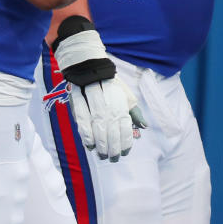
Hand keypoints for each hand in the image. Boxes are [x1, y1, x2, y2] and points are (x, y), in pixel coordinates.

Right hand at [53, 16, 147, 160]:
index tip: (125, 152)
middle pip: (111, 131)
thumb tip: (143, 126)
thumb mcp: (125, 95)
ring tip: (103, 156)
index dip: (125, 141)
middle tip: (113, 159)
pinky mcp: (78, 103)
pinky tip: (90, 146)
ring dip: (101, 146)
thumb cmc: (110, 83)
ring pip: (98, 129)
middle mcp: (108, 104)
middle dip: (113, 148)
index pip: (125, 126)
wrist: (89, 65)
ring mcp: (93, 104)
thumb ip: (133, 111)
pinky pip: (82, 123)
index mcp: (120, 101)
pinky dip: (87, 136)